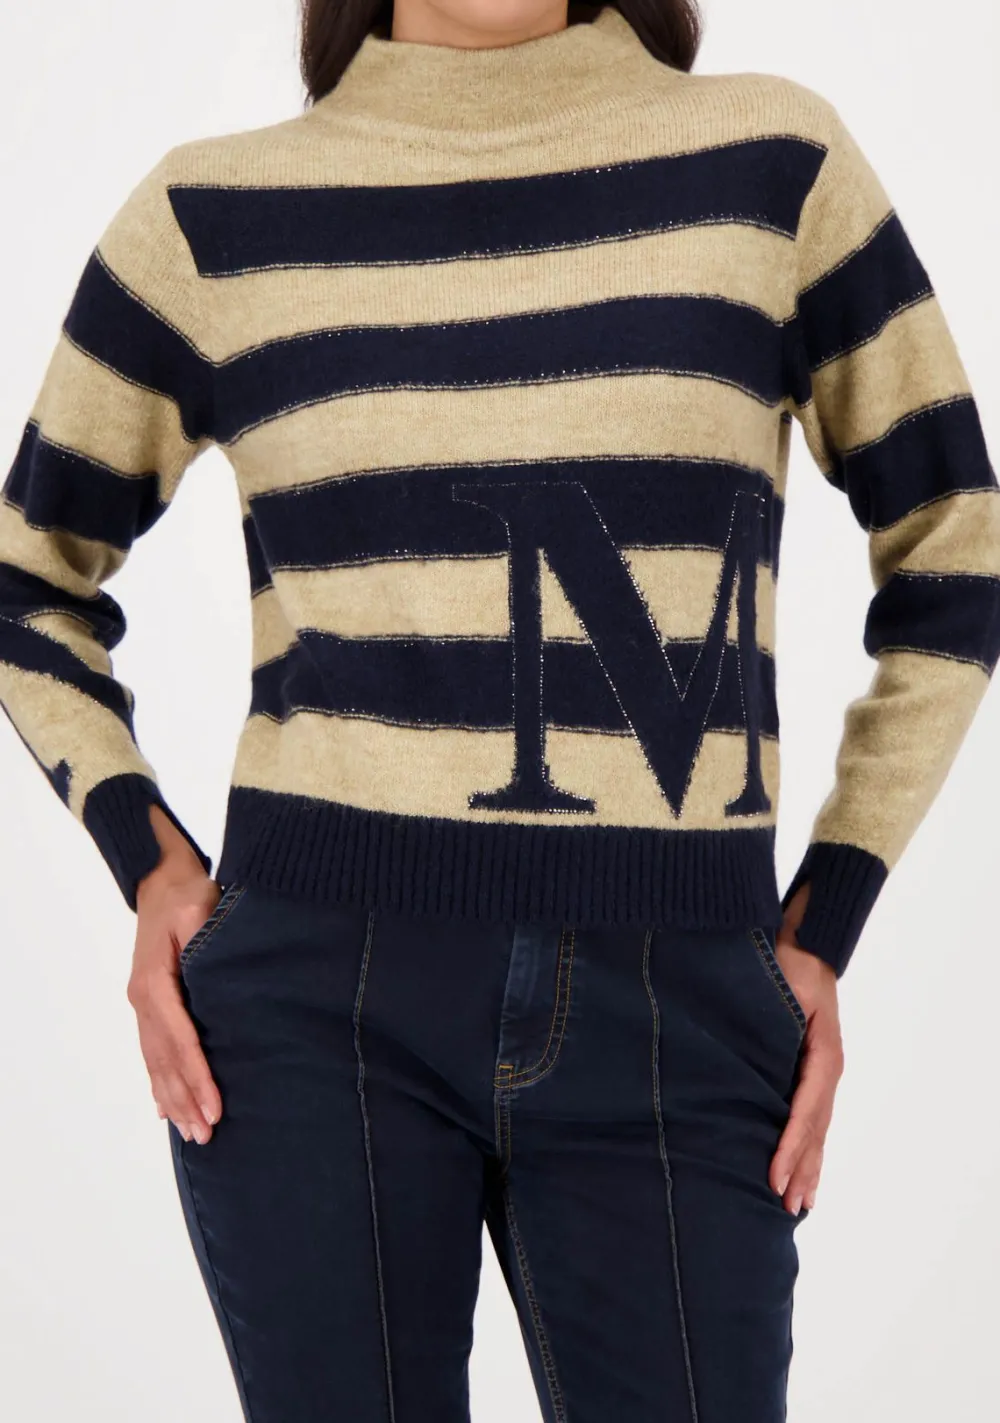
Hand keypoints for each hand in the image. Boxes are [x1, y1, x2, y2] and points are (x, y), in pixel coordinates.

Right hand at [126, 805, 223, 1144]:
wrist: (161, 880)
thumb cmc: (186, 892)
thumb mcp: (199, 907)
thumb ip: (203, 938)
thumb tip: (209, 964)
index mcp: (155, 982)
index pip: (179, 1039)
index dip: (198, 1075)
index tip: (215, 1105)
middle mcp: (144, 999)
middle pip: (165, 1060)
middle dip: (187, 1099)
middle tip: (207, 1133)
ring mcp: (143, 1004)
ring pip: (156, 1061)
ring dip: (173, 1098)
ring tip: (192, 1132)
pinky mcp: (150, 1004)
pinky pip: (153, 1050)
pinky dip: (159, 1081)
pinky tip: (166, 1108)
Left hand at [768, 881, 843, 1216]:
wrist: (805, 944)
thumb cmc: (786, 964)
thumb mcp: (782, 989)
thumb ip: (769, 1023)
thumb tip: (742, 1052)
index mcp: (822, 1055)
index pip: (805, 1110)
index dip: (791, 1145)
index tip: (775, 1175)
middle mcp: (826, 1069)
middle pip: (814, 1128)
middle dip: (801, 1168)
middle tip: (787, 1206)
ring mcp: (822, 1072)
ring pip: (817, 1129)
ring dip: (808, 1165)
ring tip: (799, 1203)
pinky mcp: (812, 1071)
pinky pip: (811, 1115)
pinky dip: (807, 1145)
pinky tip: (801, 1170)